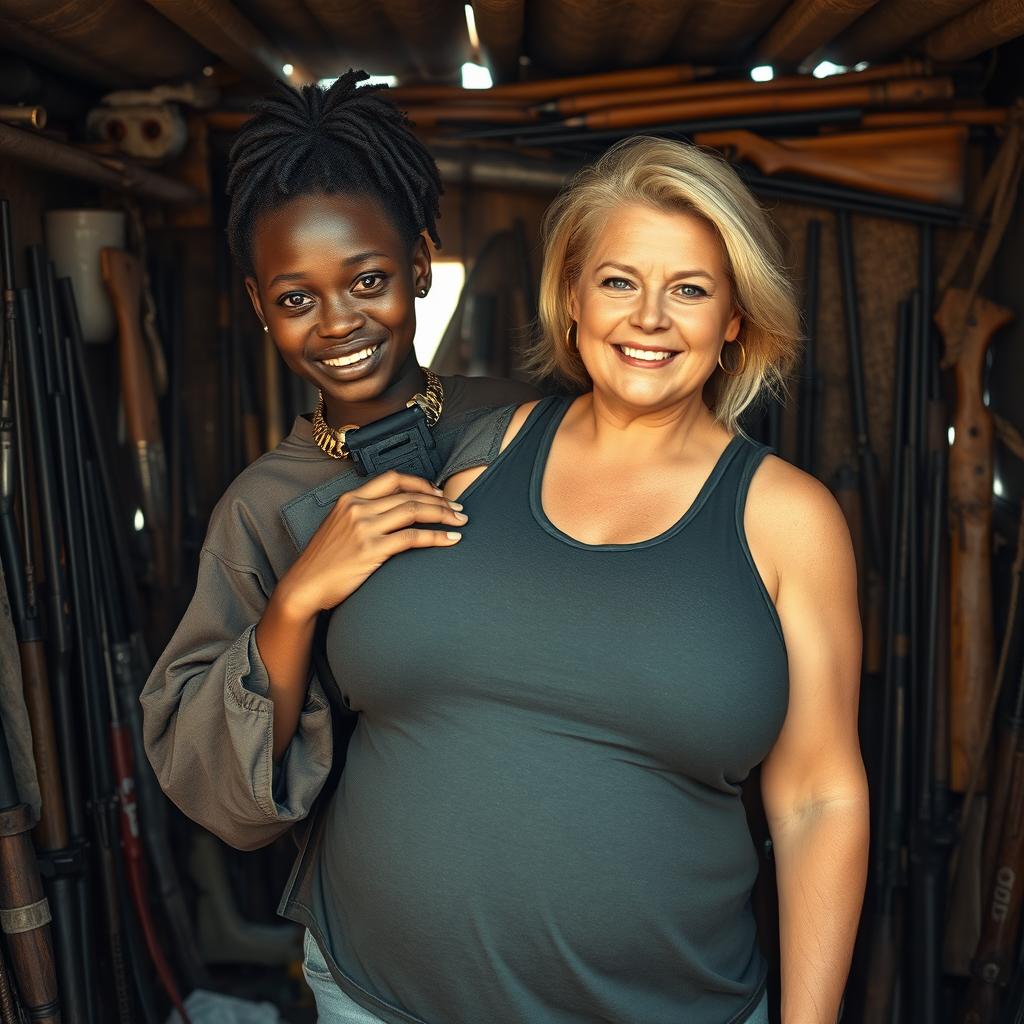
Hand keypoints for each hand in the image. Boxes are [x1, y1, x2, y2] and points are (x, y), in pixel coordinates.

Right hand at [275, 470, 466, 618]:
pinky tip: (451, 540)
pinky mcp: (371, 550)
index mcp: (349, 498)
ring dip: (443, 515)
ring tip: (460, 522)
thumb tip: (394, 515)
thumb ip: (363, 515)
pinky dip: (436, 537)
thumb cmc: (324, 561)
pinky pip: (412, 538)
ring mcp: (364, 528)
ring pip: (414, 512)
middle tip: (459, 509)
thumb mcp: (339, 527)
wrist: (304, 586)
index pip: (392, 478)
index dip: (420, 483)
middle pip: (409, 495)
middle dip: (440, 501)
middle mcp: (357, 508)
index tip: (438, 493)